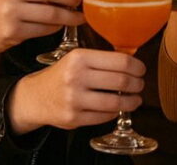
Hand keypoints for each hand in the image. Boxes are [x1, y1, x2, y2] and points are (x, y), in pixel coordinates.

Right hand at [7, 48, 144, 132]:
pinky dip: (115, 112)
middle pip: (122, 81)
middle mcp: (76, 77)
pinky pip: (105, 116)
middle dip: (137, 84)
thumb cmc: (62, 75)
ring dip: (132, 102)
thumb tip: (133, 60)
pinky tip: (117, 108)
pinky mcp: (74, 118)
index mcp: (79, 58)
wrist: (35, 97)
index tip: (141, 70)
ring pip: (116, 102)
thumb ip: (101, 59)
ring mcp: (74, 99)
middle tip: (140, 85)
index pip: (120, 61)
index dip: (137, 67)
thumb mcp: (76, 58)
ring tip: (135, 100)